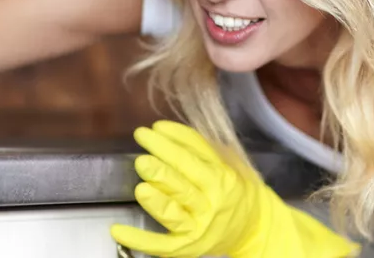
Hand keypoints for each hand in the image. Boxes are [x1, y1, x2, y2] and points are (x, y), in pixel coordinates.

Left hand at [110, 120, 357, 257]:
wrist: (255, 227)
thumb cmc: (234, 190)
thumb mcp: (226, 162)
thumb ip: (198, 145)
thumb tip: (165, 128)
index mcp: (220, 179)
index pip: (191, 158)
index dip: (169, 144)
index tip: (149, 131)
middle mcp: (210, 203)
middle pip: (183, 186)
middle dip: (162, 172)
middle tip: (143, 160)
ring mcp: (198, 227)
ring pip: (175, 215)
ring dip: (158, 202)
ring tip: (142, 189)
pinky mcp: (187, 246)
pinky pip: (161, 245)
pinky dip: (139, 239)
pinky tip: (118, 231)